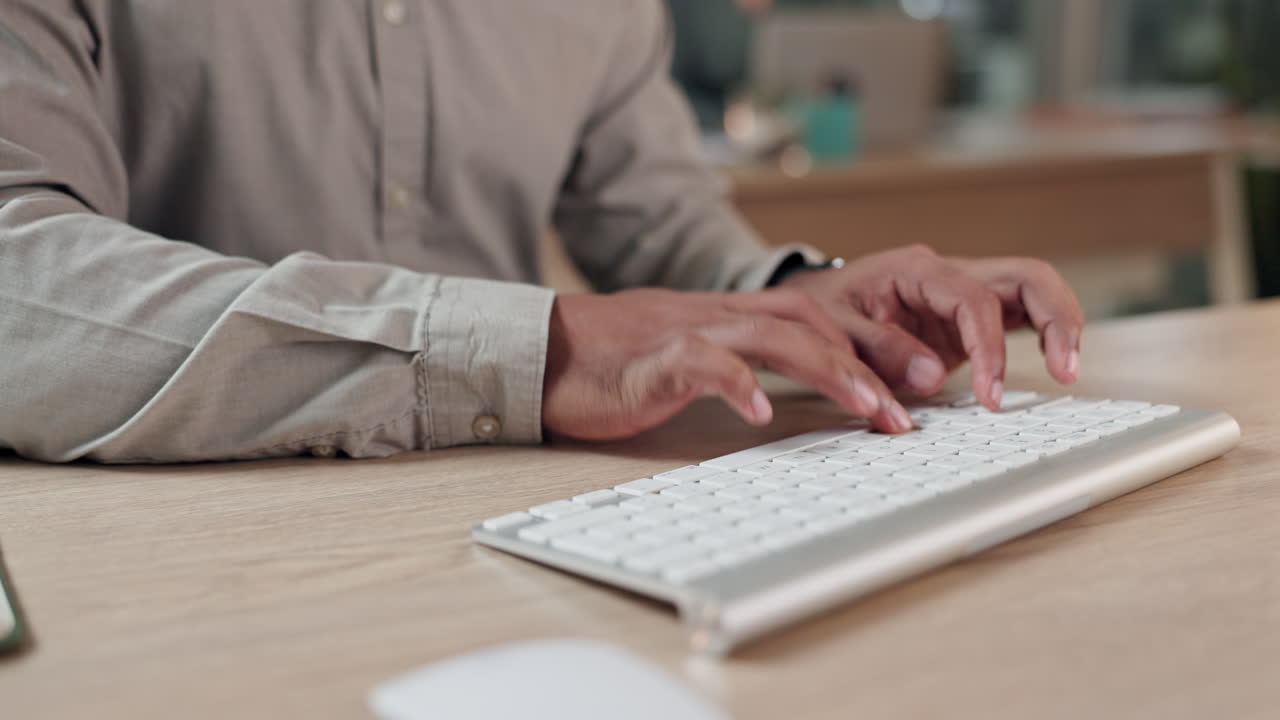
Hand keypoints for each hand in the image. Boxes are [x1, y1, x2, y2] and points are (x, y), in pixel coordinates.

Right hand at [541, 288, 915, 440]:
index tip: (911, 384)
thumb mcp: (688, 359)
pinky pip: (703, 363)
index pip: (814, 315)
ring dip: (829, 370)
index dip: (868, 343)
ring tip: (869, 407)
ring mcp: (686, 333)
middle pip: (811, 320)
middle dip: (870, 358)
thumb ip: (734, 363)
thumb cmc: (613, 364)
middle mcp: (717, 317)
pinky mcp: (652, 360)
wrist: (542, 354)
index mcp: (729, 317)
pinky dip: (738, 384)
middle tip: (915, 403)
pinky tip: (762, 413)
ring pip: (772, 336)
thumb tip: (780, 392)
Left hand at [779, 245, 1084, 410]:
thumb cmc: (821, 312)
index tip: (991, 397)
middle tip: (1066, 370)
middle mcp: (947, 273)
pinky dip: (1044, 333)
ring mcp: (963, 291)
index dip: (990, 349)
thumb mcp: (833, 331)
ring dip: (1060, 324)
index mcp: (914, 270)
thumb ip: (878, 351)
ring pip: (1033, 288)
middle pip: (1026, 276)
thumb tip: (931, 376)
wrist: (811, 302)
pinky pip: (1021, 313)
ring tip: (1069, 370)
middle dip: (1055, 319)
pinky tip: (1055, 363)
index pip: (973, 301)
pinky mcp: (970, 314)